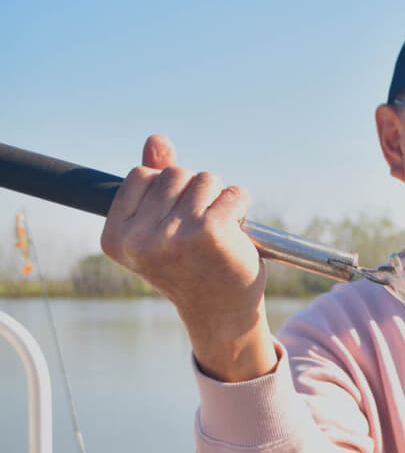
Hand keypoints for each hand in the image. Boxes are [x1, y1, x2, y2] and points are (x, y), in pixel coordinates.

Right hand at [100, 135, 275, 380]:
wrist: (221, 313)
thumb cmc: (190, 266)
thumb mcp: (160, 225)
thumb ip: (154, 182)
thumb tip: (157, 139)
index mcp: (116, 237)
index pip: (141, 174)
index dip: (165, 190)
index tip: (173, 221)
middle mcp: (140, 238)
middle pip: (175, 173)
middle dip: (194, 192)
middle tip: (199, 230)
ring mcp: (175, 235)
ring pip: (205, 178)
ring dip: (218, 198)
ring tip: (217, 230)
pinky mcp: (211, 232)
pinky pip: (233, 192)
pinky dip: (240, 204)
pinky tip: (237, 230)